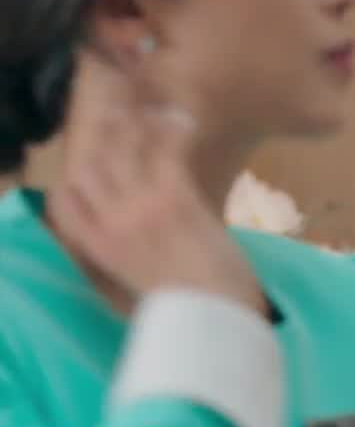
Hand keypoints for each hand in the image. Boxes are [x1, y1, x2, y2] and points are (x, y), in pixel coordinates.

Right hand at [48, 67, 267, 318]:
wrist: (217, 319)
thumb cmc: (188, 310)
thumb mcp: (141, 285)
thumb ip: (130, 256)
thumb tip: (138, 241)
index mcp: (98, 251)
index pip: (64, 203)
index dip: (73, 179)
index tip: (90, 162)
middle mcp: (111, 225)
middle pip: (91, 165)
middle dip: (100, 137)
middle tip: (118, 114)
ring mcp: (141, 208)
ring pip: (124, 150)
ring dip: (135, 124)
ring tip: (149, 107)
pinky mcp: (176, 199)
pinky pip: (166, 150)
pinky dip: (172, 129)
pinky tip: (182, 119)